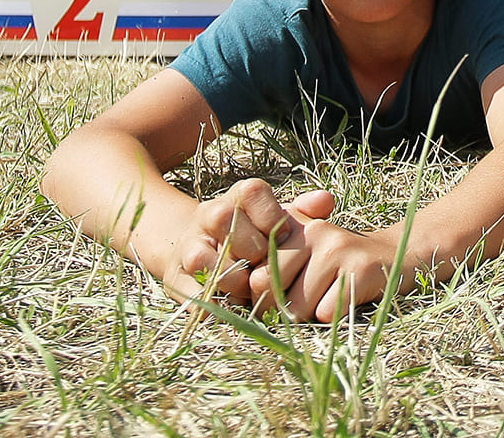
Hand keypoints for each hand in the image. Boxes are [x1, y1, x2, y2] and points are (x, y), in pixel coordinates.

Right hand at [160, 179, 334, 304]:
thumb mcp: (276, 219)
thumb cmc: (251, 234)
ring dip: (235, 284)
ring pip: (209, 263)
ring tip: (251, 292)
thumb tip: (327, 200)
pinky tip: (233, 308)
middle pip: (233, 229)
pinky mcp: (176, 278)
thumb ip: (303, 211)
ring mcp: (190, 246)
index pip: (258, 198)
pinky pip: (195, 295)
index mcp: (239, 195)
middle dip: (255, 255)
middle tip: (267, 269)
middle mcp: (210, 214)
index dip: (275, 223)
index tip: (286, 238)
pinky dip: (216, 306)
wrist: (196, 245)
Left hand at [248, 220, 397, 322]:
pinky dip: (332, 318)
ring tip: (325, 300)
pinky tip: (345, 302)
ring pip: (297, 307)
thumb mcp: (305, 249)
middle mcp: (313, 232)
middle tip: (297, 308)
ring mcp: (338, 249)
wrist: (399, 254)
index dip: (258, 295)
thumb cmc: (340, 261)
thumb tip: (242, 294)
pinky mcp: (361, 269)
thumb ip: (271, 262)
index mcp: (294, 225)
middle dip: (278, 309)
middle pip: (269, 289)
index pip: (254, 270)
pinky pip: (327, 313)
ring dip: (308, 316)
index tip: (271, 299)